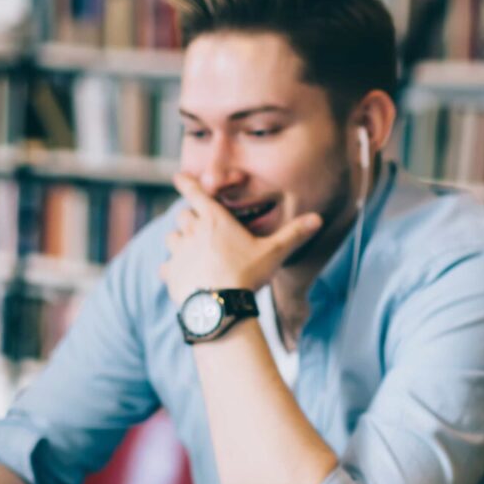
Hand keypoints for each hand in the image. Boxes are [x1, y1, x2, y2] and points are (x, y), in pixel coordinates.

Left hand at [159, 175, 321, 305]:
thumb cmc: (247, 275)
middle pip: (182, 216)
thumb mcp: (274, 253)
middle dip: (189, 219)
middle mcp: (192, 231)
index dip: (185, 183)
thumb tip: (318, 219)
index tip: (177, 176)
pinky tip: (182, 276)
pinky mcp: (171, 274)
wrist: (220, 307)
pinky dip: (172, 269)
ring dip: (179, 242)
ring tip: (190, 252)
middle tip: (198, 227)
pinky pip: (166, 266)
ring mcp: (178, 253)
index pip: (195, 193)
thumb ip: (293, 235)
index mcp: (214, 220)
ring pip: (171, 239)